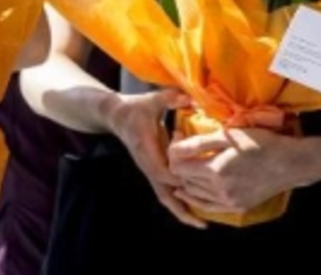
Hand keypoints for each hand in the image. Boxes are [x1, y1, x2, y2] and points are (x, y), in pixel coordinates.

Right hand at [105, 89, 203, 227]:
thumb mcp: (152, 100)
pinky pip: (165, 191)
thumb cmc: (135, 107)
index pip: (162, 171)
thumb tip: (190, 97)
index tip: (199, 182)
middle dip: (182, 208)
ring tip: (200, 223)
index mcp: (146, 149)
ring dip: (180, 210)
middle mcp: (147, 164)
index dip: (180, 178)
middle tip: (204, 221)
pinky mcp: (152, 170)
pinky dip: (178, 202)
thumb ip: (169, 98)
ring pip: (164, 196)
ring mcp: (149, 170)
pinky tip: (193, 209)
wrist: (116, 115)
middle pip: (163, 193)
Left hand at [167, 125, 295, 214]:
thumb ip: (200, 143)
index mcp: (216, 171)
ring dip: (187, 181)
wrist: (291, 163)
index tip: (178, 138)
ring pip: (195, 195)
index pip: (179, 168)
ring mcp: (229, 202)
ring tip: (187, 165)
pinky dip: (196, 199)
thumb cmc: (261, 144)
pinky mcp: (238, 207)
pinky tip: (190, 192)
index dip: (174, 153)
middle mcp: (220, 191)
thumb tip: (174, 147)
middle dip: (179, 165)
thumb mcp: (230, 137)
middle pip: (185, 181)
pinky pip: (209, 207)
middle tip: (181, 148)